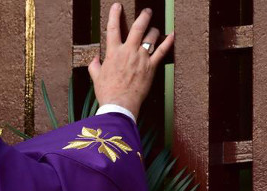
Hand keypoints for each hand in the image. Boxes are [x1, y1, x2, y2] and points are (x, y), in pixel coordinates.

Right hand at [88, 2, 174, 118]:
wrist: (120, 104)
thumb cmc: (107, 92)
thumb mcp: (96, 78)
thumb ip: (94, 66)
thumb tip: (94, 60)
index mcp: (113, 52)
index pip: (113, 29)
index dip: (114, 15)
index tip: (116, 7)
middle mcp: (128, 51)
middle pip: (138, 27)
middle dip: (143, 16)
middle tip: (146, 11)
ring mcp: (141, 58)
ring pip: (151, 37)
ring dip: (153, 30)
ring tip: (154, 28)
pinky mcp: (151, 66)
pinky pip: (162, 51)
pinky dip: (168, 42)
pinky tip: (171, 35)